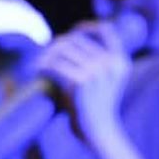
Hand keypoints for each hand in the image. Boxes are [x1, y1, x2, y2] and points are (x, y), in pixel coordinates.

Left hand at [37, 20, 132, 140]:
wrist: (98, 131)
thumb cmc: (97, 104)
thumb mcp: (106, 79)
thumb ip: (97, 59)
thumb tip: (68, 37)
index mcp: (121, 61)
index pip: (106, 31)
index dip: (88, 27)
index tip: (75, 31)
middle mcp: (111, 64)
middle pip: (76, 40)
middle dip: (57, 45)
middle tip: (46, 56)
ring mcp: (96, 72)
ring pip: (62, 50)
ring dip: (46, 55)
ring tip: (39, 64)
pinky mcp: (80, 82)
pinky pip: (54, 65)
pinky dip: (42, 67)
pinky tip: (38, 71)